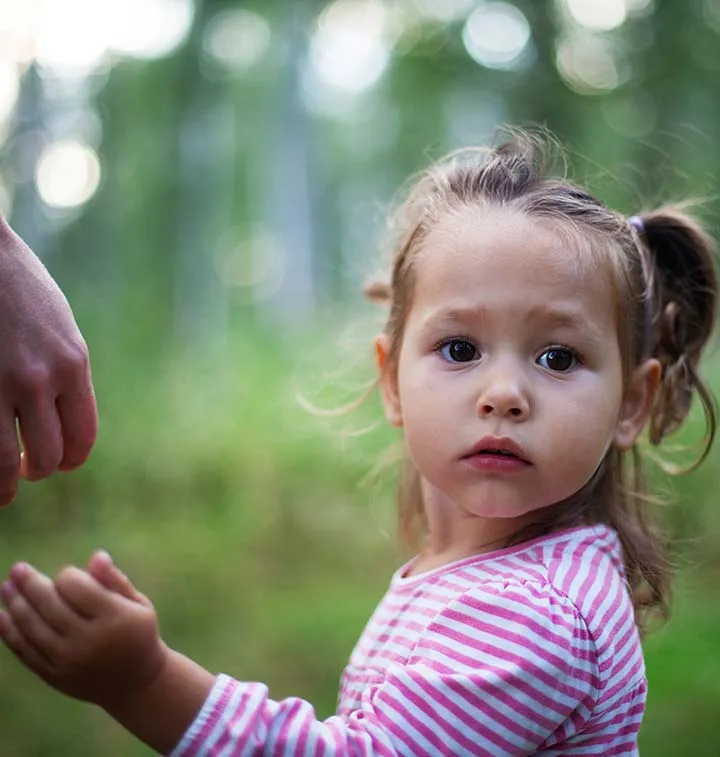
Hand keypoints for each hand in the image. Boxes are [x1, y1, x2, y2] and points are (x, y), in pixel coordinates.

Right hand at [0, 217, 97, 505]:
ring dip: (3, 483)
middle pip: (47, 456)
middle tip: (24, 472)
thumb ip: (64, 373)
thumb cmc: (17, 287)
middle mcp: (40, 378)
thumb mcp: (59, 328)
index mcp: (73, 364)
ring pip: (4, 462)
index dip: (69, 460)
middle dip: (35, 471)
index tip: (57, 464)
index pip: (82, 437)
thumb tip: (60, 417)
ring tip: (2, 487)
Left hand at [0, 552, 166, 710]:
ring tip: (6, 586)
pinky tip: (2, 615)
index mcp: (114, 618)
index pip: (78, 588)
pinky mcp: (55, 676)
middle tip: (17, 568)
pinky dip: (10, 633)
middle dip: (31, 583)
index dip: (68, 575)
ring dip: (16, 604)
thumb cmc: (137, 632)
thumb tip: (96, 556)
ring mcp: (69, 660)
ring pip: (34, 628)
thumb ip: (114, 580)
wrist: (134, 683)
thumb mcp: (138, 603)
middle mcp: (90, 640)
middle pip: (51, 606)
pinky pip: (27, 652)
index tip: (69, 575)